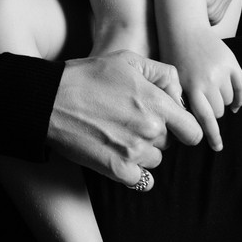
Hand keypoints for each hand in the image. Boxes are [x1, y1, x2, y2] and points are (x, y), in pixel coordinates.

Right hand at [47, 50, 202, 187]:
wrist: (49, 100)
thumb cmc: (86, 76)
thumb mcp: (127, 60)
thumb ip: (162, 74)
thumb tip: (178, 95)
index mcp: (156, 103)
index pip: (193, 130)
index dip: (184, 127)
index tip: (171, 125)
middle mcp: (150, 129)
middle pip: (170, 144)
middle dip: (156, 135)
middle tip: (129, 122)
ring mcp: (134, 152)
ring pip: (154, 161)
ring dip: (142, 152)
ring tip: (117, 135)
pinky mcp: (116, 170)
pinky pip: (142, 181)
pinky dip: (133, 173)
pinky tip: (118, 157)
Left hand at [168, 30, 241, 151]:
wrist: (183, 29)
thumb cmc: (172, 58)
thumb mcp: (172, 80)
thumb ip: (182, 101)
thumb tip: (193, 125)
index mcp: (191, 86)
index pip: (204, 118)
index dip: (212, 135)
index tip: (217, 147)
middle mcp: (208, 80)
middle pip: (218, 111)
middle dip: (212, 114)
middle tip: (204, 107)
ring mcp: (222, 71)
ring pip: (229, 101)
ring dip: (222, 104)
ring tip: (211, 96)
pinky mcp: (232, 63)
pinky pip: (241, 87)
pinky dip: (239, 98)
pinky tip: (234, 104)